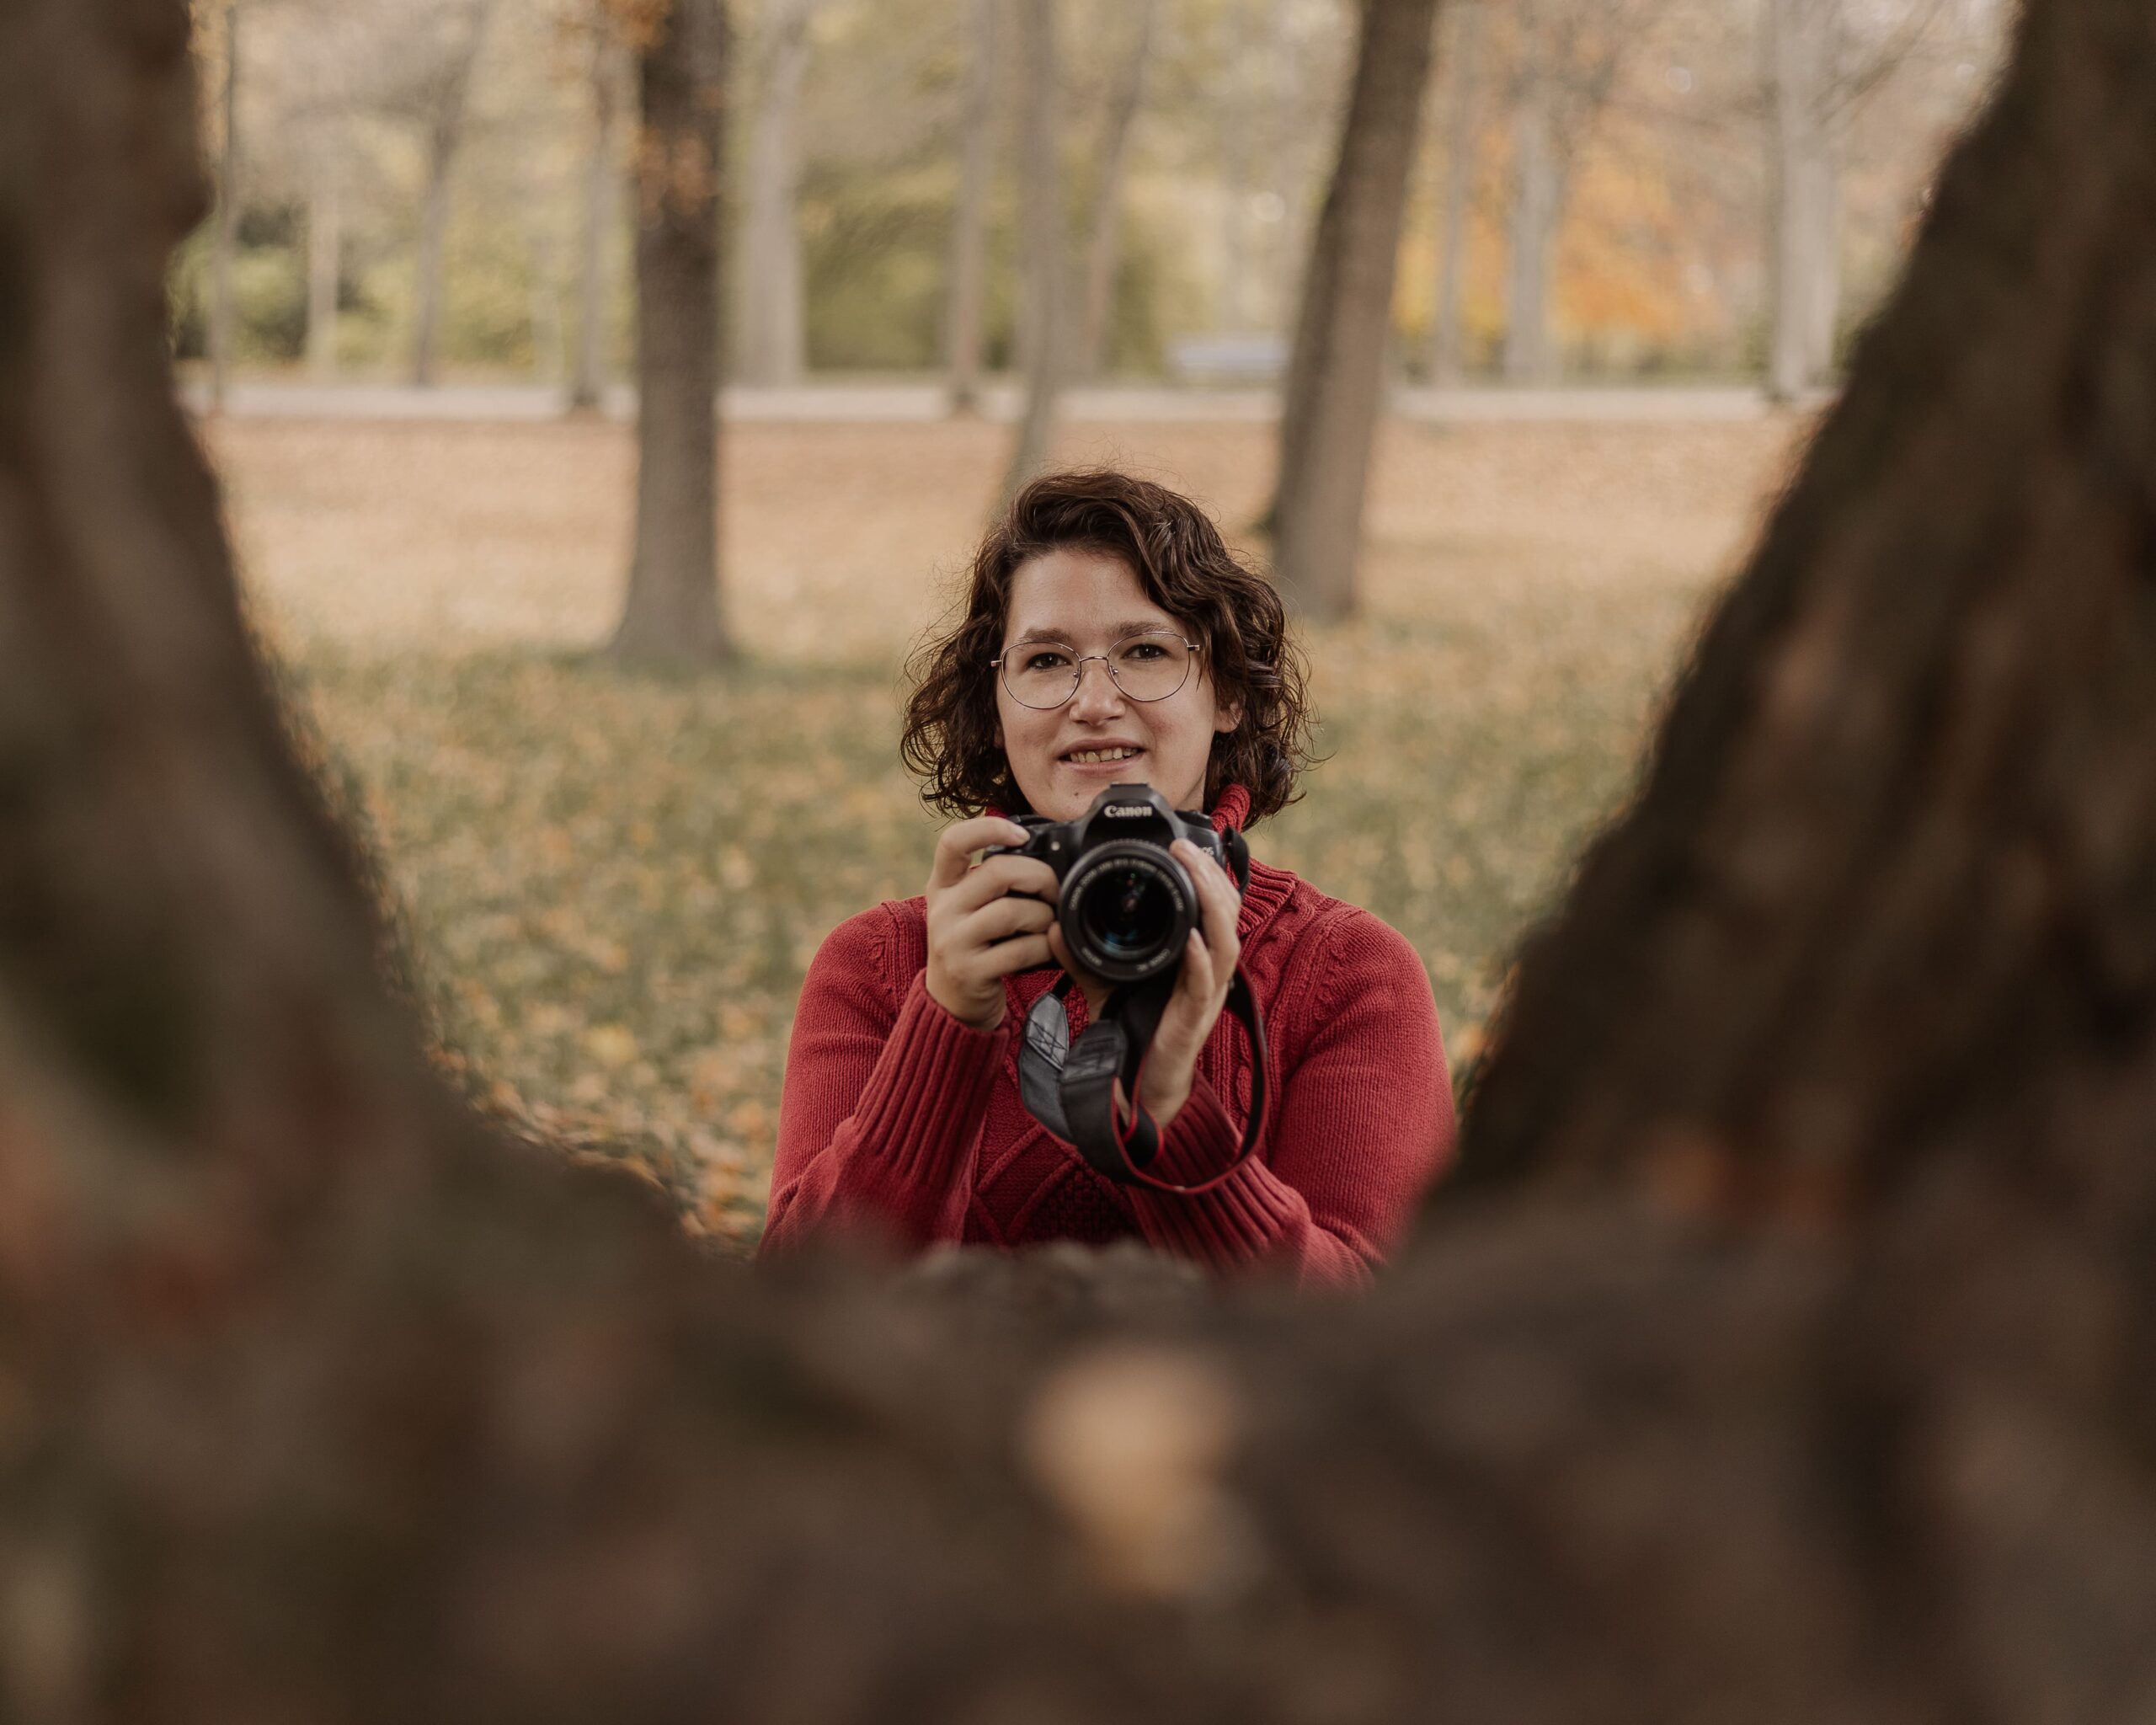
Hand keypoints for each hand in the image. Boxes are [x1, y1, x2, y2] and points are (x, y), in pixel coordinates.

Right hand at [923, 817, 1060, 1030]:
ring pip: (1011, 911)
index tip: (1022, 834)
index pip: (952, 842)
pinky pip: (1020, 950)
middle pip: (997, 873)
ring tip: (1050, 924)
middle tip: (1055, 891)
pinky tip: (1048, 949)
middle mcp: (942, 909)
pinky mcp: (969, 971)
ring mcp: (952, 941)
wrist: (951, 1002)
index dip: (989, 829)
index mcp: (943, 885)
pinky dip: (1044, 947)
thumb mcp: (969, 907)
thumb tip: (1046, 856)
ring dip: (1044, 916)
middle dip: (1039, 877)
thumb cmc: (974, 945)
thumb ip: (992, 881)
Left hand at [1046, 838, 1240, 1130]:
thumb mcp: (1103, 985)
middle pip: (1228, 913)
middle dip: (1211, 875)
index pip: (1211, 906)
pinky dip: (1202, 960)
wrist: (1137, 1091)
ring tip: (1195, 873)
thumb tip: (1051, 927)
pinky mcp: (1196, 1019)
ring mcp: (1207, 995)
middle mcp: (1207, 972)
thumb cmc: (1131, 1036)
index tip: (1182, 844)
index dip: (1205, 873)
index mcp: (1192, 958)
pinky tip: (1194, 940)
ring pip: (1228, 941)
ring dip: (1213, 903)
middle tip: (1186, 848)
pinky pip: (1206, 985)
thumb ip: (1082, 956)